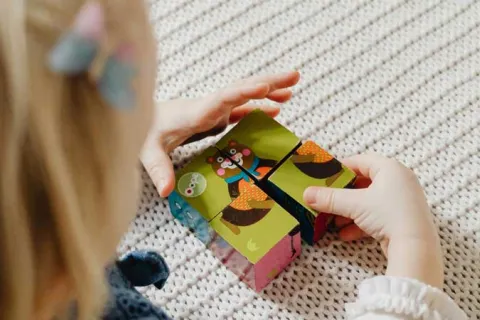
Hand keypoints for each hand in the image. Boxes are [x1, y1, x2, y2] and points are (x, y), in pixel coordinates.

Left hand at [141, 71, 299, 197]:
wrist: (143, 120)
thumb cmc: (145, 133)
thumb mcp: (148, 151)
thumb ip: (158, 169)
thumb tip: (166, 191)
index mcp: (196, 112)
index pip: (223, 98)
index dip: (244, 92)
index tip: (264, 86)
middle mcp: (209, 106)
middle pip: (242, 89)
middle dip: (268, 82)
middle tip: (294, 76)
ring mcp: (214, 110)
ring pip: (246, 96)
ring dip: (269, 91)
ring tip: (293, 87)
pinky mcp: (216, 116)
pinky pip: (242, 109)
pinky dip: (260, 107)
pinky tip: (276, 108)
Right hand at [303, 154, 443, 287]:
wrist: (416, 247)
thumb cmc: (390, 215)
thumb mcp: (355, 204)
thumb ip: (329, 198)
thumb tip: (307, 194)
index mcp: (390, 168)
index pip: (360, 161)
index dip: (340, 168)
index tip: (324, 176)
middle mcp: (399, 181)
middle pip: (363, 183)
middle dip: (343, 195)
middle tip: (327, 199)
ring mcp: (401, 201)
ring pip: (368, 201)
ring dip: (349, 211)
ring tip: (334, 221)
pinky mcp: (402, 219)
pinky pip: (376, 216)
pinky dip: (360, 223)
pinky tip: (346, 234)